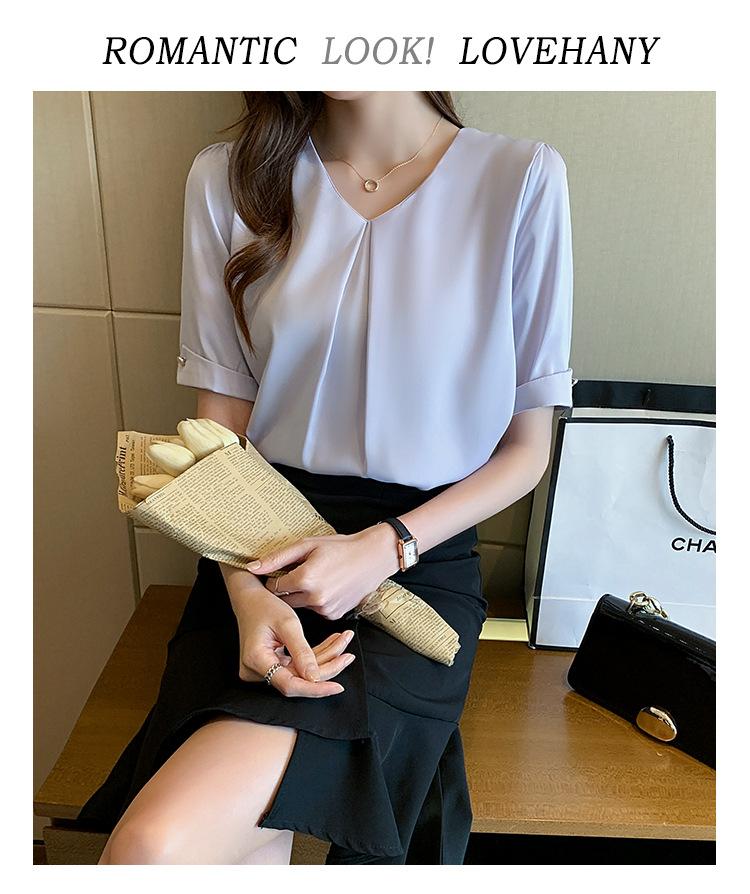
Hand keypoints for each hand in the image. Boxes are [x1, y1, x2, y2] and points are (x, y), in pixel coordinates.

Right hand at [232, 585, 354, 697]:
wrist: (249, 598)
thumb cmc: (265, 605)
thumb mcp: (288, 623)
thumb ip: (302, 652)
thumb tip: (315, 678)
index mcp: (256, 660)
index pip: (289, 685)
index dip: (315, 688)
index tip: (338, 687)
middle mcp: (255, 670)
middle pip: (298, 679)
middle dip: (326, 667)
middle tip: (348, 655)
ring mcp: (262, 669)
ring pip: (301, 672)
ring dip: (324, 658)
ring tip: (343, 642)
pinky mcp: (271, 664)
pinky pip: (296, 665)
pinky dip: (315, 655)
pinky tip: (332, 643)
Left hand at [247, 525, 400, 620]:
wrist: (373, 557)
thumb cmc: (340, 547)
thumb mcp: (307, 545)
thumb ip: (277, 558)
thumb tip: (252, 567)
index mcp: (305, 579)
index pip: (274, 586)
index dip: (277, 577)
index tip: (283, 570)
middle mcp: (314, 598)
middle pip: (285, 599)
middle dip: (287, 588)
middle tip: (298, 574)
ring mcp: (325, 609)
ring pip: (300, 606)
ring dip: (302, 595)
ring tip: (316, 578)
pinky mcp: (333, 615)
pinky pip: (315, 610)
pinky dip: (316, 601)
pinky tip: (327, 587)